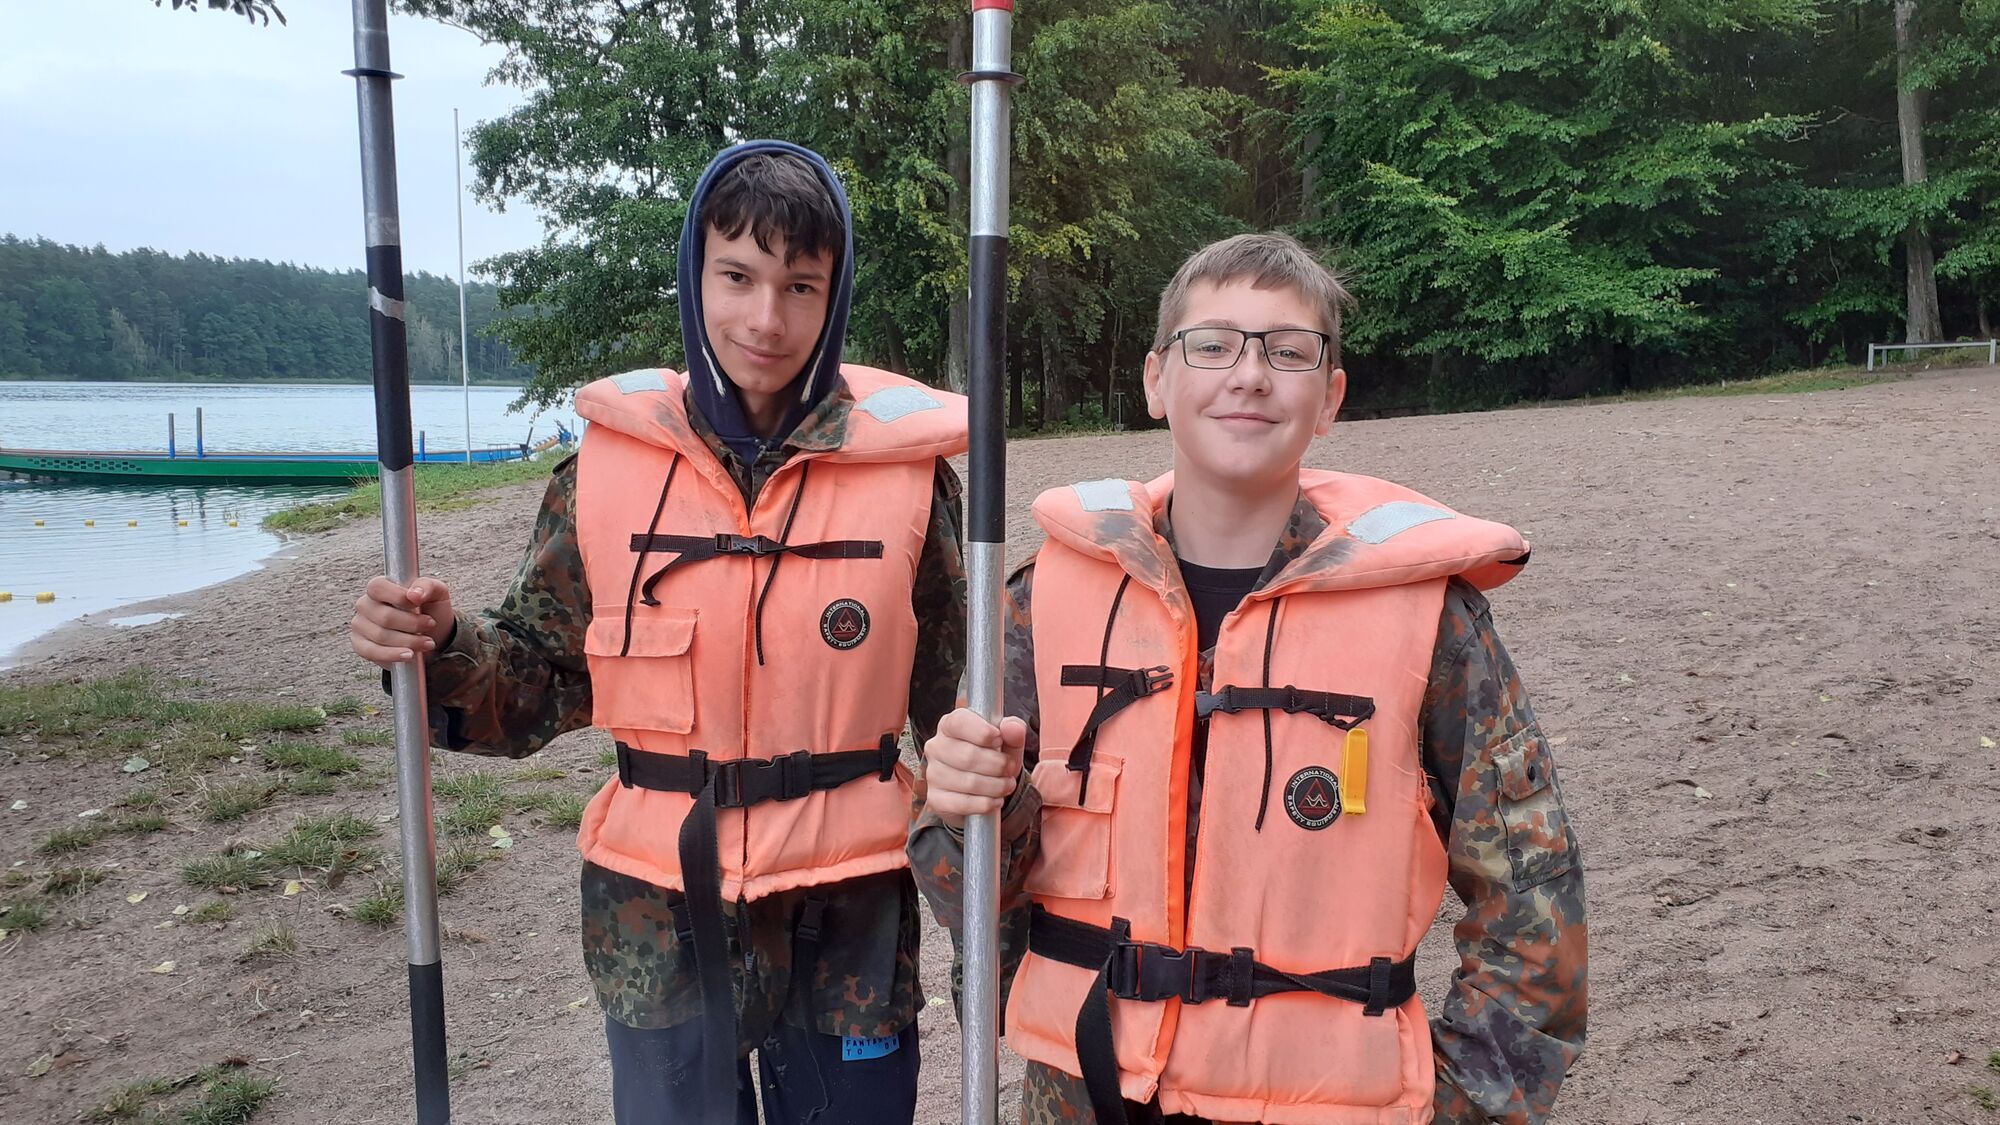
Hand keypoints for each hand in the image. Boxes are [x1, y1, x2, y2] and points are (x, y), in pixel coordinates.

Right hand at [349, 576, 454, 667]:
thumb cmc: (431, 610)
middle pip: (384, 616)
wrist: (435, 635)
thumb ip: (427, 586)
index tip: (418, 604)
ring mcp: (360, 625)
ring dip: (408, 641)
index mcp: (379, 588)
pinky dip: (393, 655)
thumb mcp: (437, 592)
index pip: (378, 587)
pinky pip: (372, 652)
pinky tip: (409, 655)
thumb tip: (414, 594)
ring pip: (381, 636)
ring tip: (427, 642)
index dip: (398, 597)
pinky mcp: (360, 645)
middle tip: (430, 625)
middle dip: (412, 624)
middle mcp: (365, 605)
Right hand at [922, 707, 1027, 829]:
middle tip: (1010, 769)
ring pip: (968, 782)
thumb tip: (1012, 726)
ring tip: (1007, 785)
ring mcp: (933, 774)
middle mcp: (936, 747)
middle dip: (997, 764)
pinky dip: (985, 804)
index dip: (983, 732)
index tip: (999, 740)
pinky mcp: (935, 799)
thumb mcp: (1008, 743)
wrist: (982, 791)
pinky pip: (963, 803)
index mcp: (950, 725)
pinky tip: (995, 801)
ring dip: (995, 786)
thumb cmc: (993, 759)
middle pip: (968, 756)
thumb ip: (1013, 731)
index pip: (959, 723)